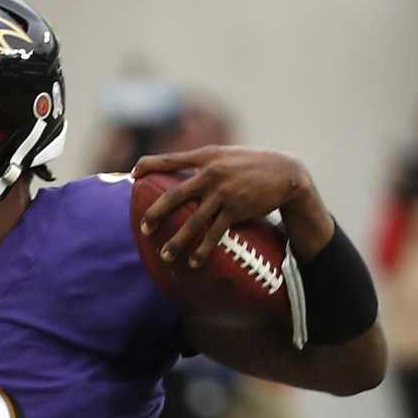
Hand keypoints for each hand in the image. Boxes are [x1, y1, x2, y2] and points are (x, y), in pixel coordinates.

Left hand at [135, 146, 327, 266]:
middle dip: (156, 213)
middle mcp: (211, 173)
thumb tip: (180, 173)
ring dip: (178, 241)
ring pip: (193, 221)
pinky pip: (215, 233)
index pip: (170, 159)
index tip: (133, 174)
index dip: (149, 165)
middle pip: (175, 195)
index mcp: (206, 156)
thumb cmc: (252, 165)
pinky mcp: (236, 209)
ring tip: (166, 255)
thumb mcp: (226, 155)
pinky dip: (203, 249)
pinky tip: (194, 261)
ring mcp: (223, 192)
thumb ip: (204, 163)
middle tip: (143, 228)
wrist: (285, 172)